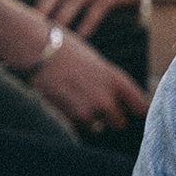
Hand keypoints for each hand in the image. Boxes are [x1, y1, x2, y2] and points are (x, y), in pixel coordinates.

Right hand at [31, 30, 149, 132]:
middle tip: (102, 107)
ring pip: (97, 127)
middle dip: (112, 117)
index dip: (136, 109)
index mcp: (116, 80)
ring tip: (78, 100)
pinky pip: (78, 126)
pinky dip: (74, 119)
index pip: (141, 107)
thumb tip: (115, 98)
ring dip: (92, 119)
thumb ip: (107, 81)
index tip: (133, 109)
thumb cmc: (64, 48)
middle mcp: (105, 99)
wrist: (35, 49)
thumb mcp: (95, 61)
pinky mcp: (67, 119)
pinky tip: (65, 101)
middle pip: (120, 123)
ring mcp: (86, 111)